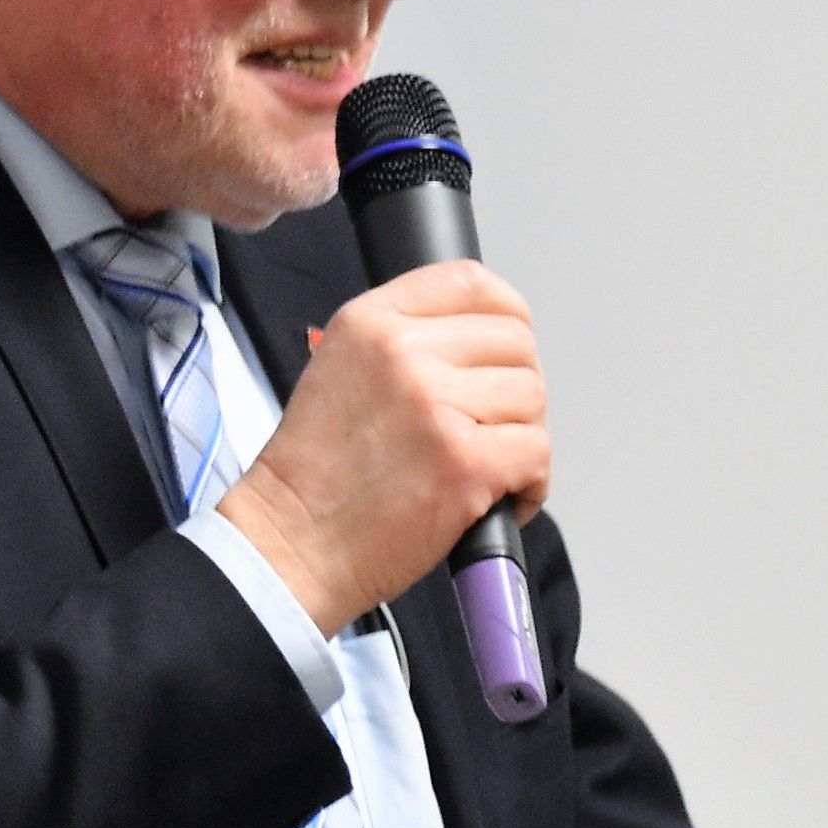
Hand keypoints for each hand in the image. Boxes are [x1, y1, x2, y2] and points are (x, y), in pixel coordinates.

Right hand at [215, 261, 549, 638]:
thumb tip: (479, 346)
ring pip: (531, 396)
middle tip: (488, 427)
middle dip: (514, 388)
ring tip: (485, 467)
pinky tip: (498, 498)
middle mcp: (403, 352)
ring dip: (521, 436)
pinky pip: (537, 452)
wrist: (291, 546)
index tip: (506, 349)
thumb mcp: (338, 370)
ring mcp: (436, 405)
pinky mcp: (465, 461)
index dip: (507, 315)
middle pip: (515, 342)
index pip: (470, 282)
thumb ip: (402, 343)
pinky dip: (530, 483)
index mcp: (370, 322)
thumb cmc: (315, 477)